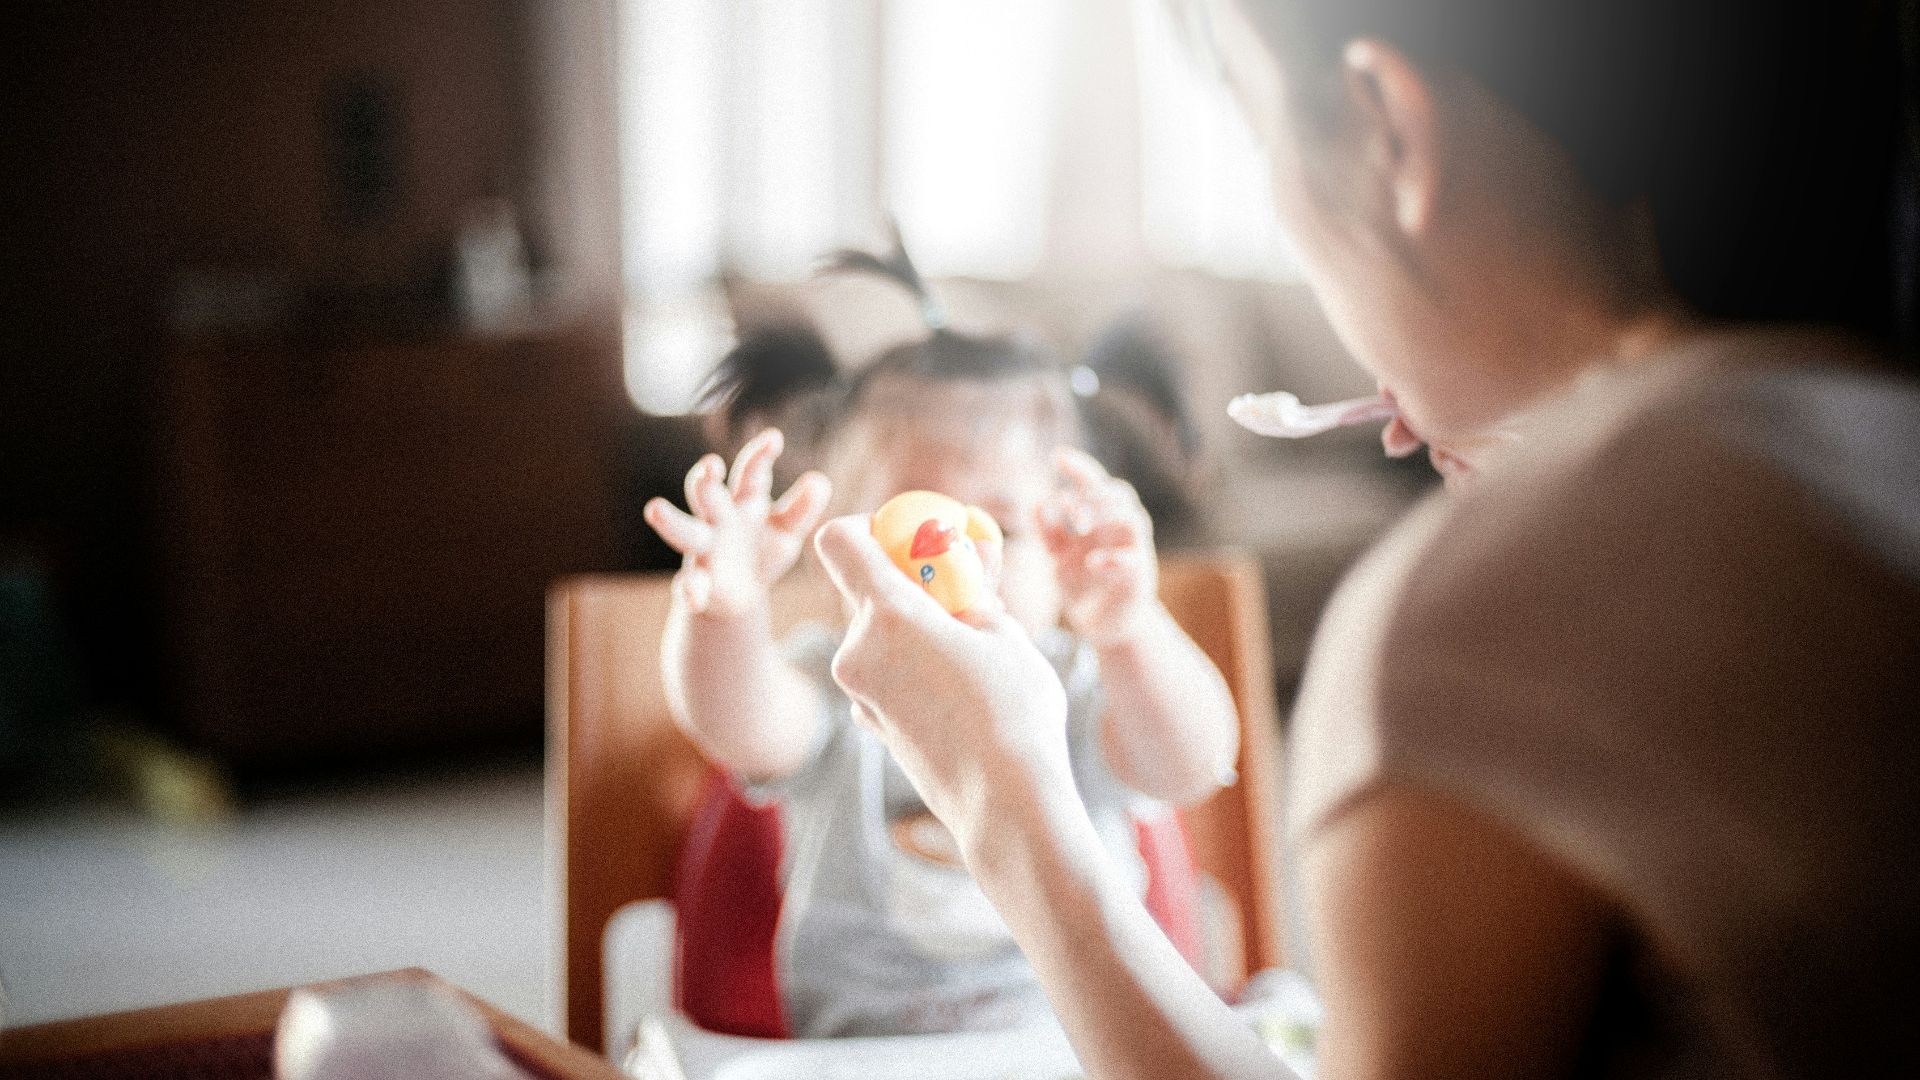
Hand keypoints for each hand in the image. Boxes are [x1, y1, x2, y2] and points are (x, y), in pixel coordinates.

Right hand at [644, 429, 831, 615]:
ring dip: (671, 520)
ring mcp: (704, 550)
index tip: (774, 439)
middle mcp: (718, 520)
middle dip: (706, 480)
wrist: (741, 596)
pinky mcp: (698, 582)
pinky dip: (689, 589)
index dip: (760, 455)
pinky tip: (693, 594)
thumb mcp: (787, 532)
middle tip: (709, 466)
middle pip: (707, 495)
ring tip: (654, 508)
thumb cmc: (763, 551)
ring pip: (684, 531)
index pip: (750, 473)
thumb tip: (820, 481)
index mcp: (743, 502)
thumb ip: (801, 509)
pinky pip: (689, 584)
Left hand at [812, 515, 1076, 854]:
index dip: (868, 528)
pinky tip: (958, 688)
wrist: (1005, 805)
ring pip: (876, 634)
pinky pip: (882, 673)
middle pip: (863, 589)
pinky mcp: (869, 723)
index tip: (908, 539)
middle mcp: (857, 651)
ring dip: (914, 627)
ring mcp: (858, 693)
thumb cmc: (1014, 713)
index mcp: (888, 616)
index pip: (839, 541)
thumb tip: (969, 554)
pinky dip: (910, 665)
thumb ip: (973, 589)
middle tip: (960, 591)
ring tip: (972, 647)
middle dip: (907, 582)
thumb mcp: (1005, 634)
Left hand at [1040, 448, 1161, 647]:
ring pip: (1134, 519)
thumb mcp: (1059, 556)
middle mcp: (1121, 529)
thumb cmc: (1084, 585)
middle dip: (1092, 494)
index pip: (1096, 483)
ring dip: (1106, 516)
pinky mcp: (1140, 577)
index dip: (1080, 468)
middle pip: (1120, 494)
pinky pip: (1133, 559)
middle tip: (1066, 505)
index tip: (1057, 457)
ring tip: (1079, 526)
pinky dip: (1112, 557)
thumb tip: (1036, 504)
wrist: (1105, 624)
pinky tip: (1091, 562)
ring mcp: (1134, 551)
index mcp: (1101, 519)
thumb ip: (1048, 532)